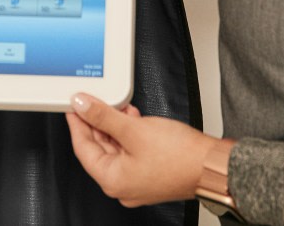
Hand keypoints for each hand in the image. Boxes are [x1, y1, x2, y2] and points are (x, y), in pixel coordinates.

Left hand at [66, 93, 217, 207]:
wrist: (211, 164)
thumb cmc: (180, 156)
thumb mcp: (134, 129)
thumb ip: (103, 116)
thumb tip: (81, 106)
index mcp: (113, 180)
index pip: (82, 148)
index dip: (76, 122)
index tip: (72, 104)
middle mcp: (122, 185)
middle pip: (98, 147)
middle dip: (97, 120)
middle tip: (92, 99)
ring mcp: (136, 179)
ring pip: (114, 146)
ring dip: (114, 123)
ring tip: (117, 103)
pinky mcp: (148, 170)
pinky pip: (129, 148)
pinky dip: (127, 131)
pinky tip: (131, 115)